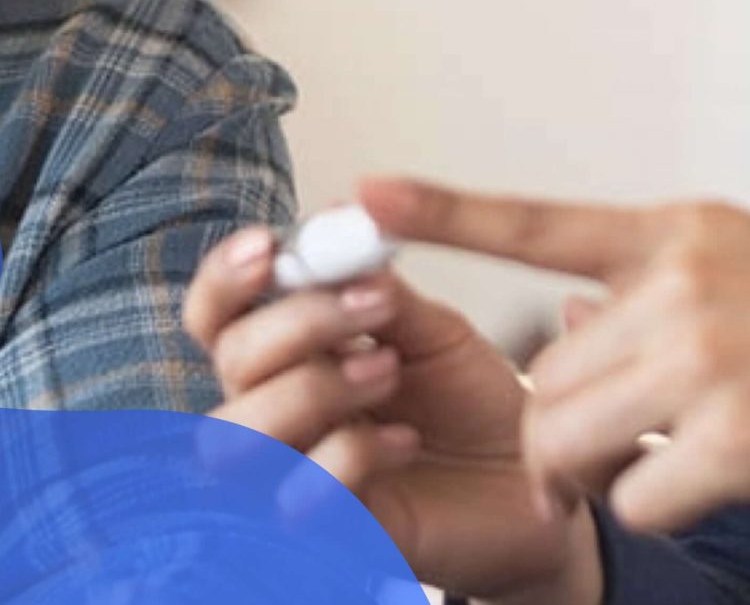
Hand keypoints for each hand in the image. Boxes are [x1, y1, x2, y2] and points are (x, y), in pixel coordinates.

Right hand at [183, 221, 601, 604]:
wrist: (532, 473)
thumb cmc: (471, 399)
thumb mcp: (430, 327)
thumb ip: (375, 285)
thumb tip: (337, 221)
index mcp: (289, 352)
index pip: (216, 317)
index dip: (225, 281)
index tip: (270, 248)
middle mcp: (278, 411)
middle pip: (231, 363)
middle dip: (298, 323)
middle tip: (378, 306)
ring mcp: (297, 471)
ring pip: (238, 434)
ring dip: (312, 388)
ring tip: (389, 371)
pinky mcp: (331, 528)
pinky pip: (297, 496)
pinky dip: (350, 455)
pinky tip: (407, 440)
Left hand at [362, 177, 749, 581]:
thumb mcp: (749, 262)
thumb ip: (651, 288)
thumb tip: (564, 326)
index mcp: (677, 232)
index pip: (537, 222)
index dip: (442, 212)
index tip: (362, 197)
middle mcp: (678, 285)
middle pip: (545, 378)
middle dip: (557, 424)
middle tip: (606, 445)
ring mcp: (703, 362)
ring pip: (568, 439)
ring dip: (590, 469)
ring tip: (654, 460)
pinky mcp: (731, 441)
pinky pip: (634, 495)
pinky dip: (659, 503)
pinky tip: (718, 480)